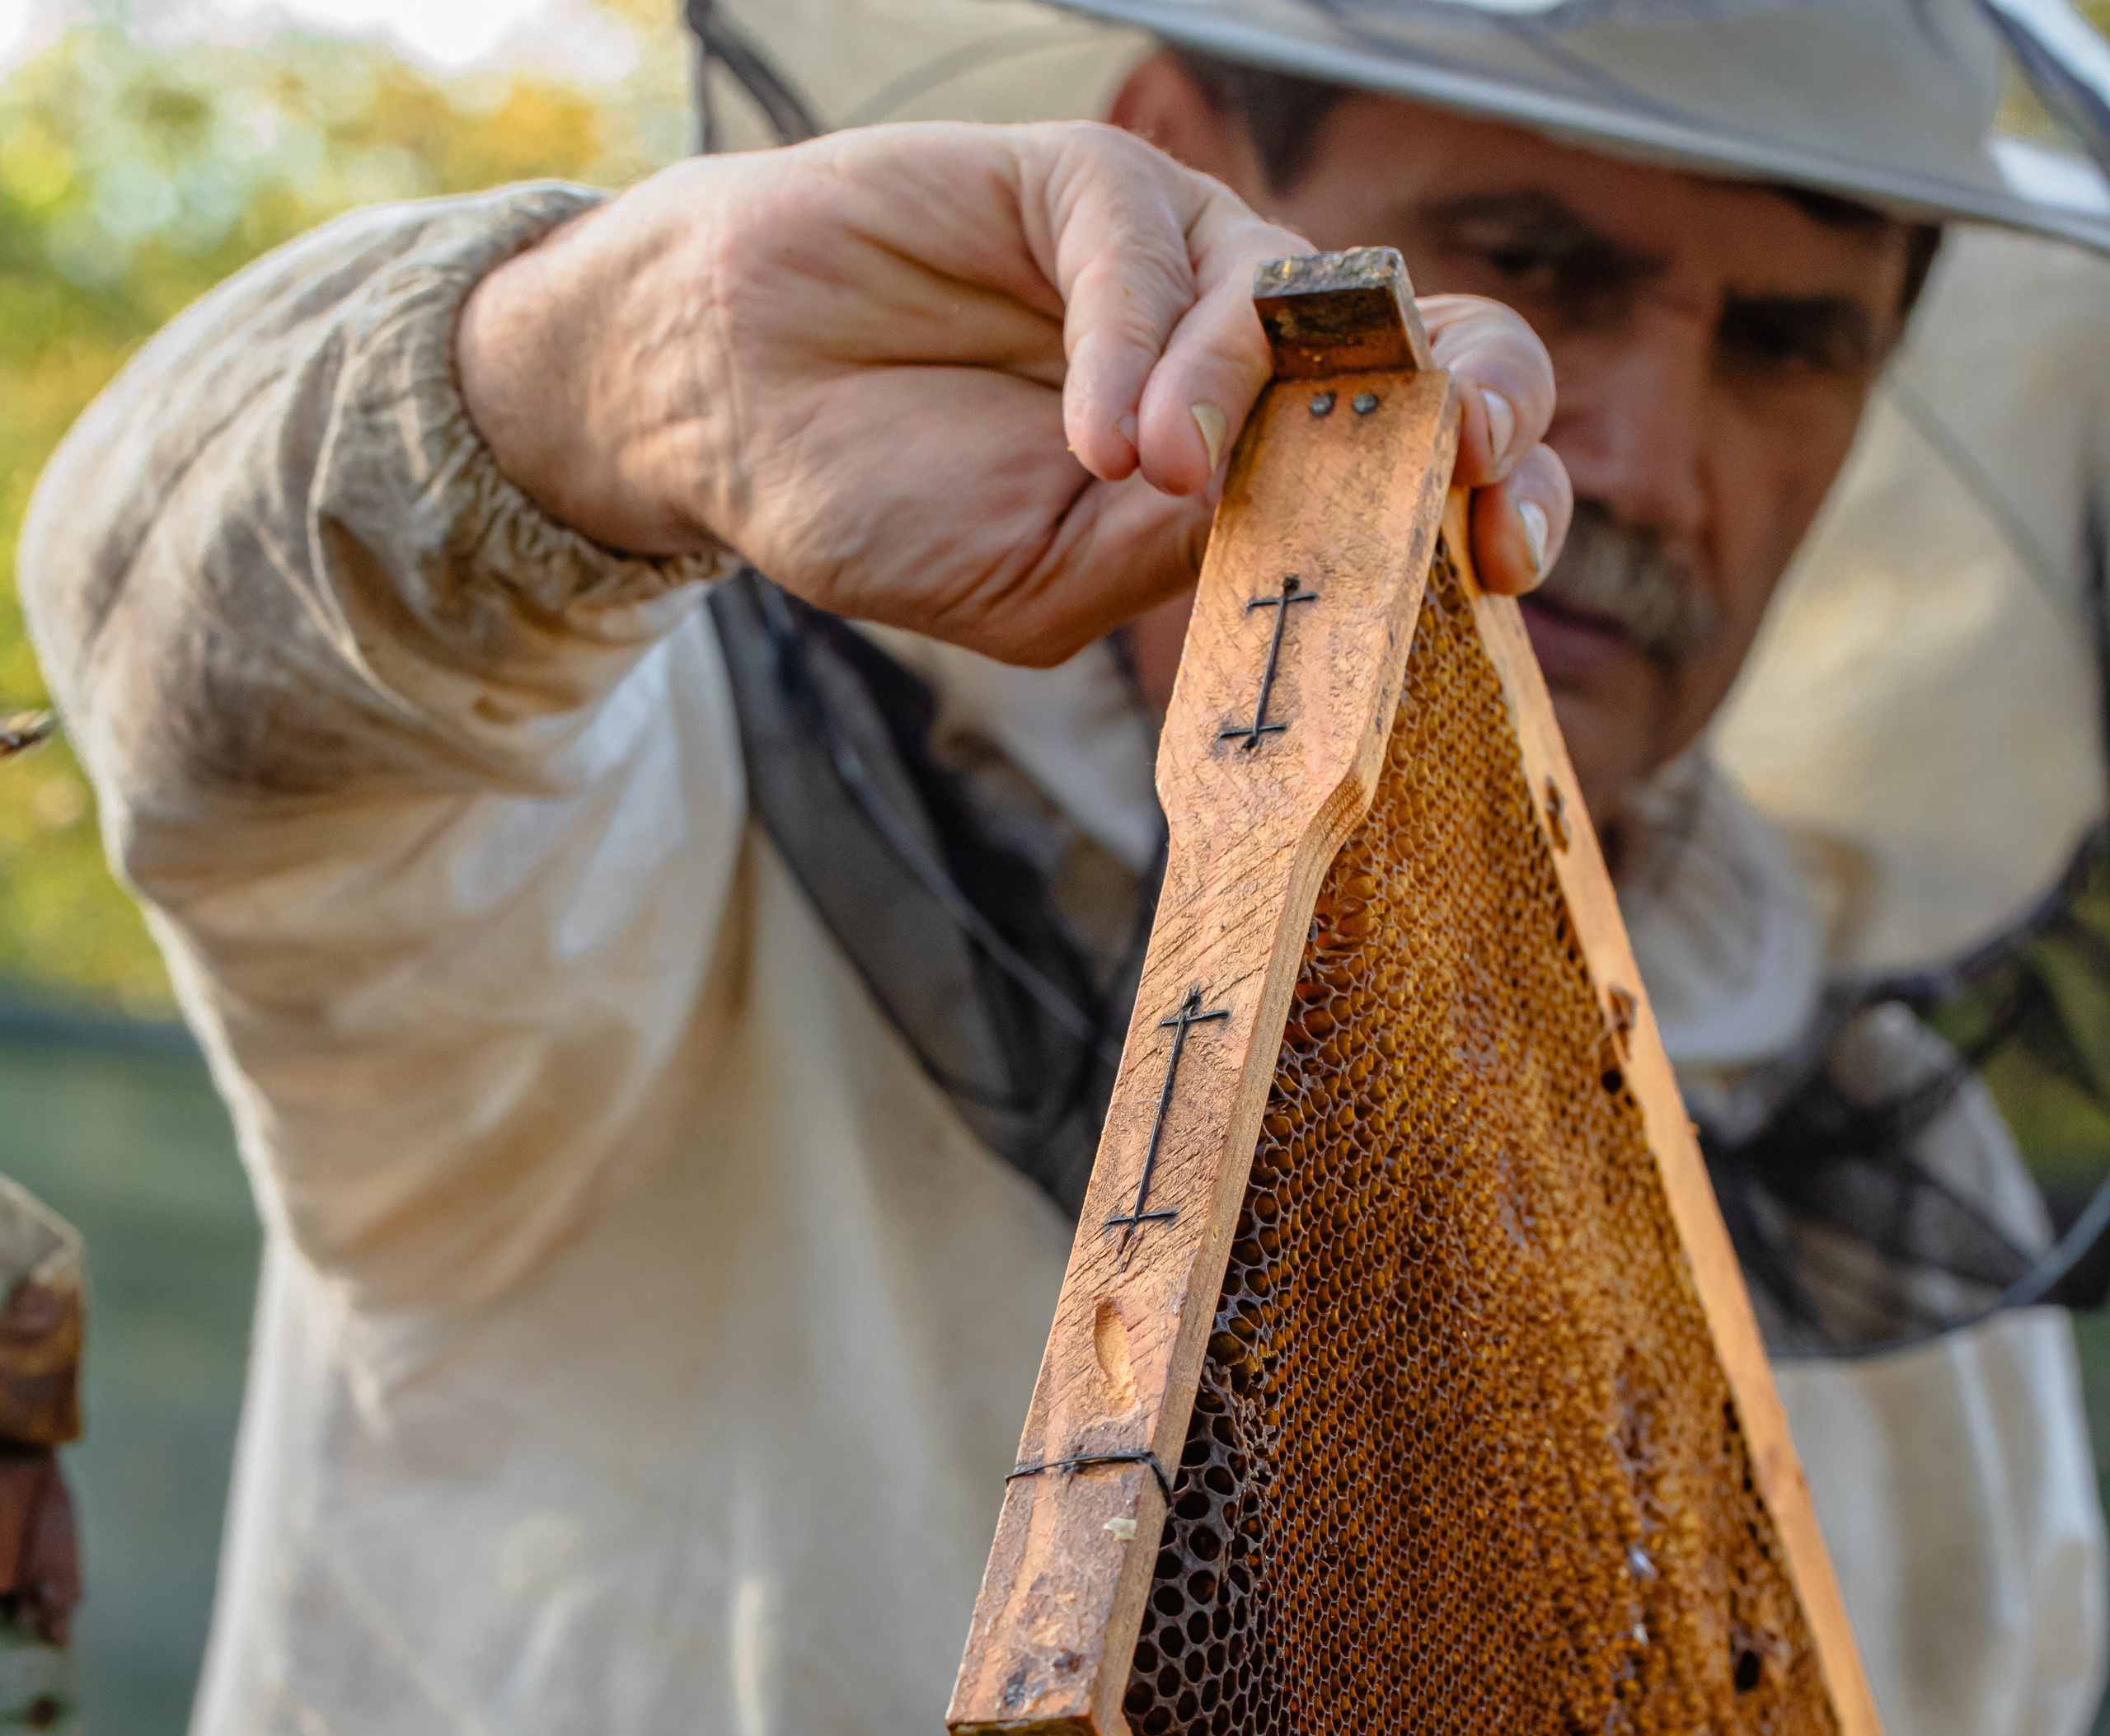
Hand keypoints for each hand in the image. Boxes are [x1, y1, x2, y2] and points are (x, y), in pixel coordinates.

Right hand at [458, 123, 1570, 667]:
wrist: (733, 417)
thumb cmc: (890, 506)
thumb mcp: (1041, 589)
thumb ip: (1170, 559)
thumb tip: (1301, 516)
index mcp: (1266, 470)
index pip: (1424, 469)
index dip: (1490, 500)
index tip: (1507, 556)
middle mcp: (1249, 358)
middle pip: (1422, 346)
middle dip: (1468, 394)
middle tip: (1459, 452)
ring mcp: (1173, 265)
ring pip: (1286, 293)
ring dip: (1243, 385)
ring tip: (1143, 474)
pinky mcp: (1083, 184)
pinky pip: (1145, 240)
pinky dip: (1133, 337)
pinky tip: (1094, 432)